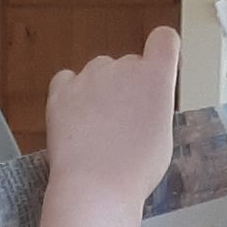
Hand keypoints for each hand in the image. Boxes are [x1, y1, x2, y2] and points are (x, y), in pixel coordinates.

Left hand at [45, 24, 180, 210]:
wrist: (95, 187)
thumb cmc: (135, 170)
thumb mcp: (163, 135)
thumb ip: (156, 104)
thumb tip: (144, 102)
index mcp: (155, 77)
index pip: (165, 39)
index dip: (163, 53)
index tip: (160, 71)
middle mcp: (123, 67)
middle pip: (130, 63)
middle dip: (130, 85)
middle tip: (126, 122)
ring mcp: (89, 76)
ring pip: (99, 72)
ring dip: (101, 89)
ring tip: (99, 127)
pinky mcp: (61, 90)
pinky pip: (67, 80)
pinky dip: (72, 93)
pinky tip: (76, 118)